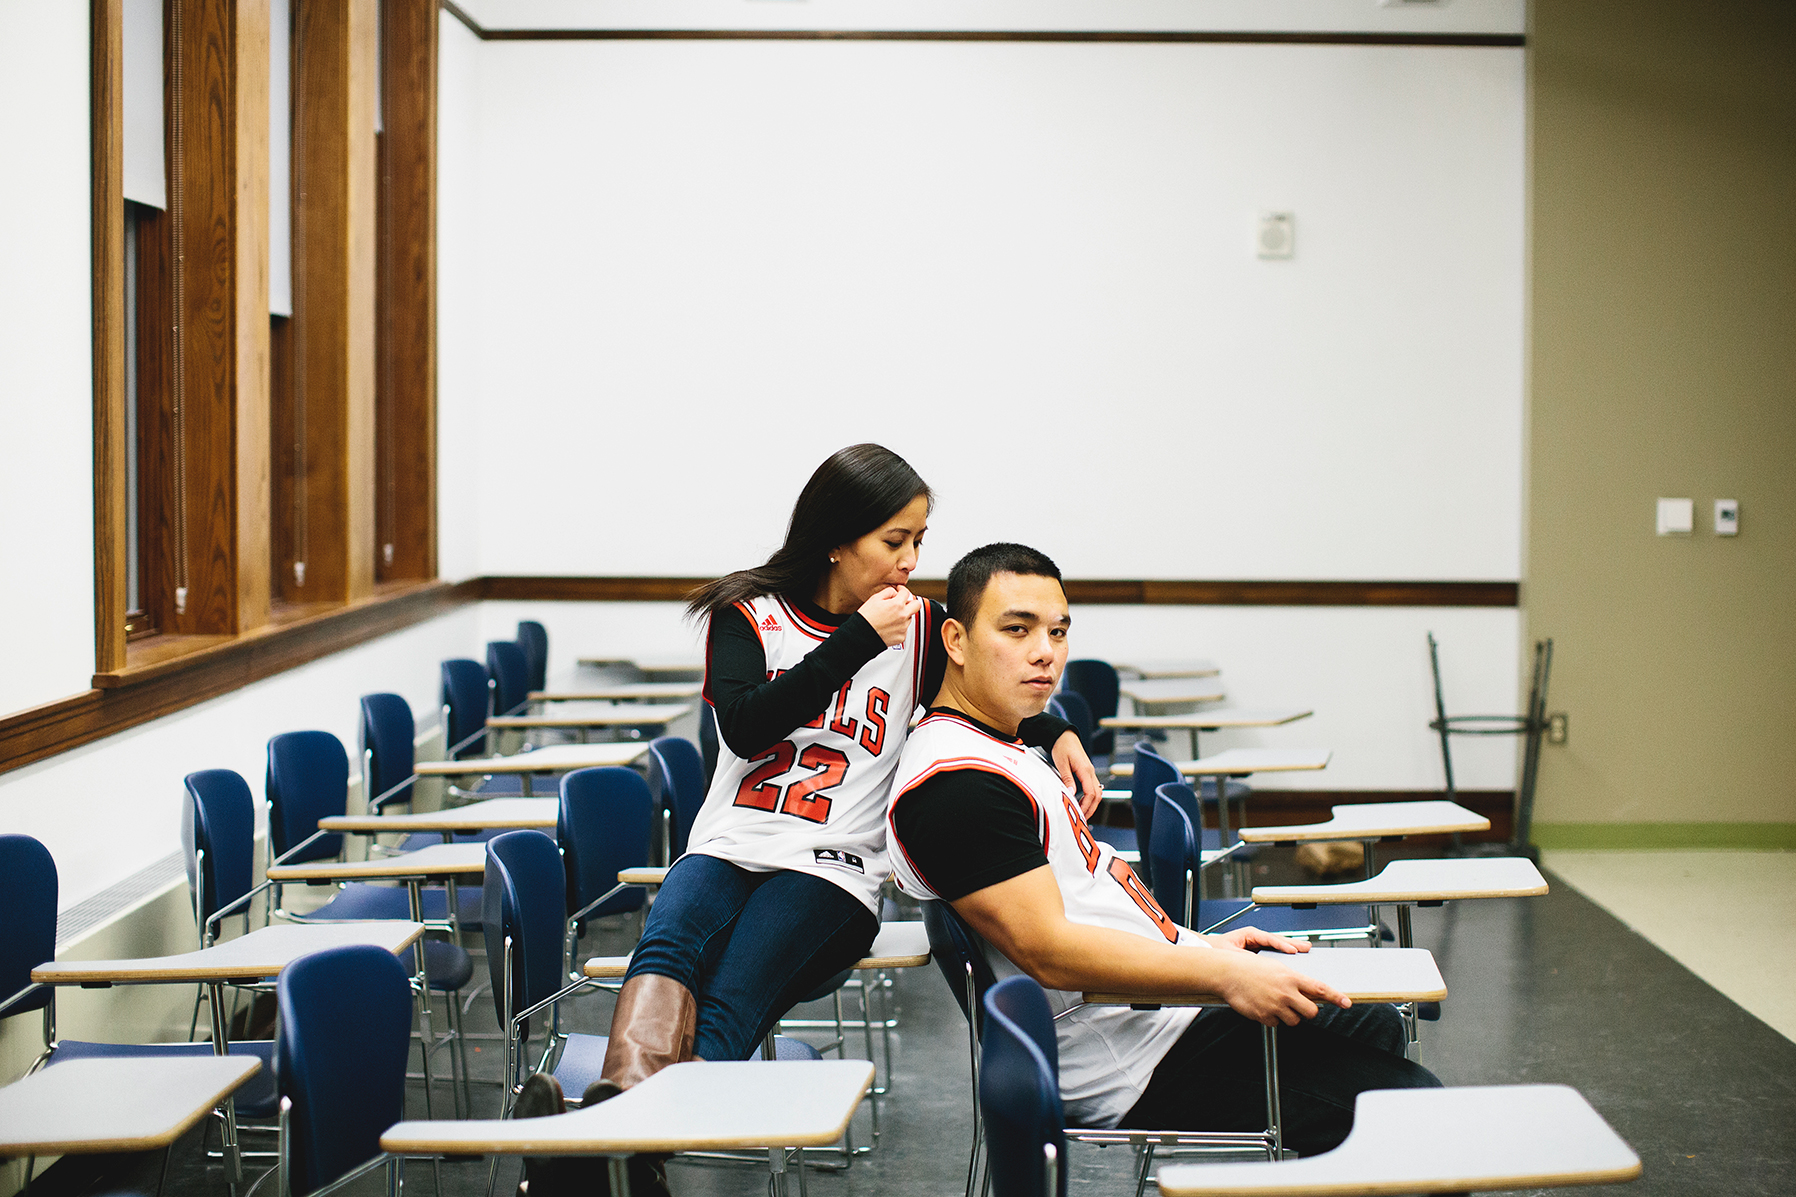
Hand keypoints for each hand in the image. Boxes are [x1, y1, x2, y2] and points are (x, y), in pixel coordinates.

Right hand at [859, 585, 921, 647]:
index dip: (902, 590)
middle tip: (903, 602)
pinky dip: (899, 627)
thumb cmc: (866, 618)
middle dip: (911, 602)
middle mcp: (903, 616)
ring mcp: (903, 627)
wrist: (862, 635)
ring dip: (903, 615)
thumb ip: (888, 592)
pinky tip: (889, 626)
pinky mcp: (901, 637)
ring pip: (910, 618)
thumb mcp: (875, 598)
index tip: (900, 591)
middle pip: (917, 605)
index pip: (907, 593)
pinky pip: (904, 629)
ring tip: (890, 617)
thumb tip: (895, 592)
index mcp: (897, 605)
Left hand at [1051, 731, 1102, 815]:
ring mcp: (1090, 772)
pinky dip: (1090, 797)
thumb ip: (1067, 778)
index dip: (1086, 805)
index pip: (1091, 792)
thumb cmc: (1062, 746)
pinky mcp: (1087, 772)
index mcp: (1085, 770)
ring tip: (1083, 813)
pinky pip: (1093, 787)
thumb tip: (1070, 793)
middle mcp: (1090, 771)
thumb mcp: (1061, 763)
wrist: (1064, 735)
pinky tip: (1082, 802)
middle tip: (1082, 819)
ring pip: (1097, 792)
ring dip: (1091, 804)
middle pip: (1097, 795)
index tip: (1080, 815)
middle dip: (1091, 808)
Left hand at [1208, 927, 1308, 955]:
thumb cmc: (1219, 949)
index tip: (1293, 950)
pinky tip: (1294, 957)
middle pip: (1277, 940)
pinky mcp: (1260, 951)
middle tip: (1306, 947)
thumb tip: (1259, 963)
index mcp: (1249, 934)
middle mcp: (1256, 937)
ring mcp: (1259, 943)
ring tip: (1305, 950)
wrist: (1209, 951)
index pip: (1269, 938)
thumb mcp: (1232, 953)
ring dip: (1292, 947)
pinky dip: (1285, 953)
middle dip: (1292, 943)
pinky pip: (1275, 951)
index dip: (1282, 944)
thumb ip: (1245, 957)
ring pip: (1278, 945)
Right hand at [1214, 951, 1349, 1027]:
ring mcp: (1275, 1006)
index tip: (1346, 1002)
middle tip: (1298, 1005)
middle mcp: (1286, 993)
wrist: (1228, 973)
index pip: (1320, 989)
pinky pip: (1276, 1024)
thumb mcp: (1277, 968)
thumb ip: (1294, 980)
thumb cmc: (1251, 968)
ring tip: (1275, 1003)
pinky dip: (1272, 1018)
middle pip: (1311, 1012)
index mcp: (1291, 978)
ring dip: (1288, 1016)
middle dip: (1307, 1011)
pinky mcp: (1264, 1016)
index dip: (1336, 997)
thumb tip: (1307, 990)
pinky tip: (1264, 1006)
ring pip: (1294, 1021)